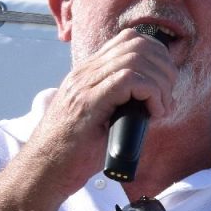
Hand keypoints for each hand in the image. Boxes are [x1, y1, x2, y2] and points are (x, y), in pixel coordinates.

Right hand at [22, 28, 182, 192]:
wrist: (44, 170)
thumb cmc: (75, 153)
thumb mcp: (103, 120)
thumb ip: (124, 104)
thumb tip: (159, 102)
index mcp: (89, 73)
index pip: (130, 39)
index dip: (157, 56)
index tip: (164, 85)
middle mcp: (85, 73)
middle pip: (138, 44)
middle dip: (164, 68)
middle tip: (166, 98)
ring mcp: (84, 85)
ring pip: (136, 59)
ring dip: (160, 83)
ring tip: (160, 108)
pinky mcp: (87, 103)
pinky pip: (129, 80)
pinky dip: (151, 94)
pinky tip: (153, 113)